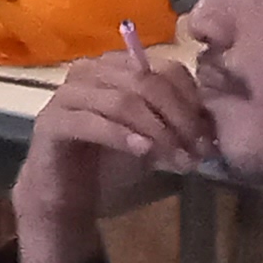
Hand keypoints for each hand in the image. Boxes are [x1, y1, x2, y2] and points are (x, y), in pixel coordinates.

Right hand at [12, 32, 216, 262]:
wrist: (67, 196)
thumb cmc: (111, 164)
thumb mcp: (154, 140)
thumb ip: (175, 125)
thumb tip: (212, 126)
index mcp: (116, 67)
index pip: (164, 68)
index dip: (192, 101)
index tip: (209, 139)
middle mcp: (89, 71)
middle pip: (145, 81)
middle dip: (178, 118)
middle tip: (197, 152)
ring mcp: (66, 95)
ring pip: (122, 101)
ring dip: (157, 132)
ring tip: (177, 159)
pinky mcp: (51, 122)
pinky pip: (92, 123)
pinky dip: (123, 136)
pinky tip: (143, 153)